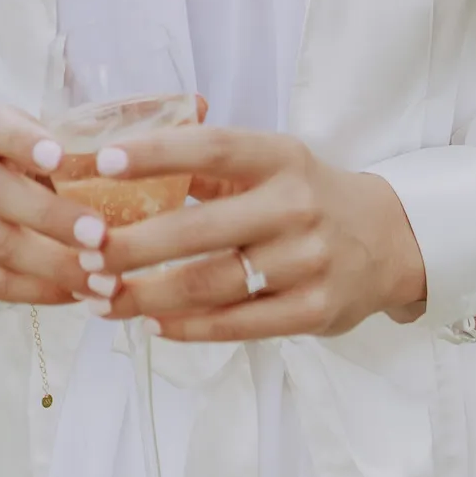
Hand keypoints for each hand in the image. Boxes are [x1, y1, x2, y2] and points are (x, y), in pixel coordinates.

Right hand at [0, 104, 99, 306]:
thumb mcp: (66, 140)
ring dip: (53, 264)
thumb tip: (150, 145)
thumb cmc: (51, 162)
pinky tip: (75, 293)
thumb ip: (93, 143)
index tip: (60, 157)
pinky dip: (35, 291)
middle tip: (100, 236)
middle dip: (53, 218)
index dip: (25, 142)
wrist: (9, 191)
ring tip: (100, 277)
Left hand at [80, 127, 427, 340]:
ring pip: (210, 284)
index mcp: (281, 158)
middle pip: (199, 229)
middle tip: (85, 254)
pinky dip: (186, 327)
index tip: (104, 161)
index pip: (213, 148)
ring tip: (102, 297)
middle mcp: (296, 207)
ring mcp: (307, 262)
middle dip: (131, 246)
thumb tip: (124, 160)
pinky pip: (236, 325)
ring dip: (146, 294)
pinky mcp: (314, 311)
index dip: (158, 153)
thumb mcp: (272, 163)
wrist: (390, 240)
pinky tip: (150, 322)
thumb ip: (210, 164)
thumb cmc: (308, 196)